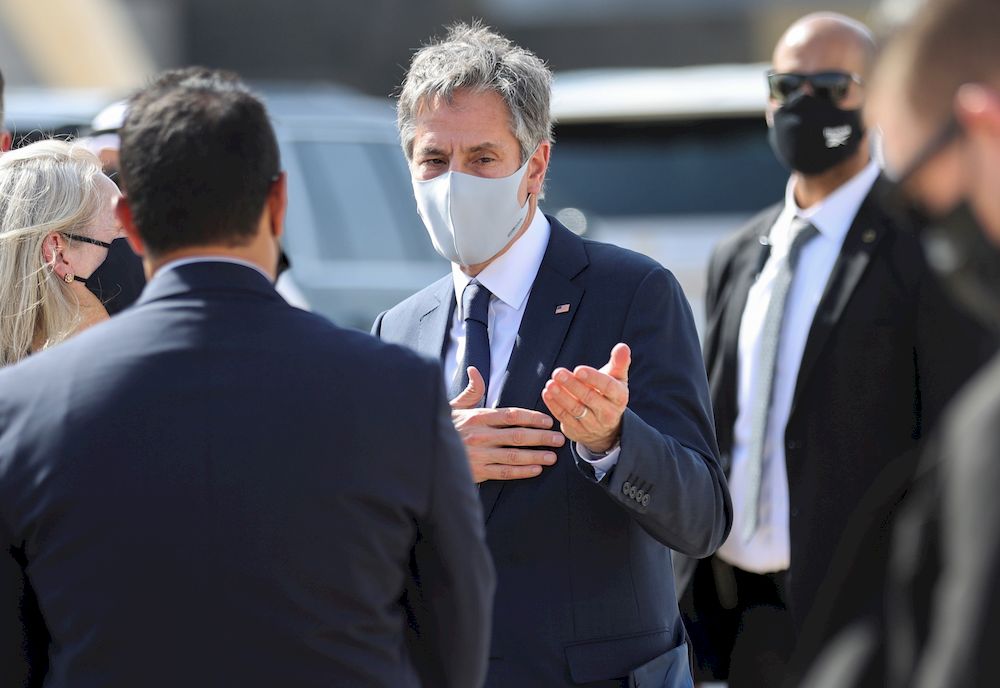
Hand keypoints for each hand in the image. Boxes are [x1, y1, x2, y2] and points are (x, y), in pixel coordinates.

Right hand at [450, 366, 563, 482]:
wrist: (426, 452)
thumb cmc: (444, 428)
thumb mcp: (454, 407)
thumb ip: (471, 391)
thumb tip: (475, 370)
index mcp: (477, 417)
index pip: (511, 415)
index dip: (532, 417)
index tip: (548, 420)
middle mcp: (480, 435)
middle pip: (518, 435)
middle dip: (541, 437)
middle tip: (559, 438)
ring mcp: (479, 455)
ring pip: (514, 456)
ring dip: (536, 456)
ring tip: (553, 456)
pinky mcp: (478, 472)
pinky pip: (504, 472)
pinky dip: (522, 472)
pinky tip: (536, 470)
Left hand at [541, 343, 629, 453]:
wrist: (605, 427)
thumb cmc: (609, 394)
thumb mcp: (617, 379)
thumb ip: (619, 363)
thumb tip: (623, 347)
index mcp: (619, 397)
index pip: (608, 387)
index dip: (593, 378)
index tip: (578, 369)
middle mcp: (608, 413)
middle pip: (589, 398)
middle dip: (572, 385)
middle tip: (557, 372)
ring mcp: (592, 425)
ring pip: (575, 410)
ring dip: (561, 396)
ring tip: (550, 383)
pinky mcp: (578, 431)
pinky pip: (565, 418)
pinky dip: (554, 406)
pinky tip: (547, 393)